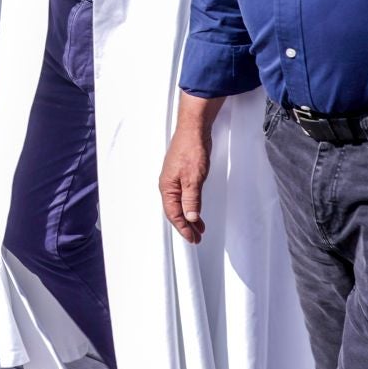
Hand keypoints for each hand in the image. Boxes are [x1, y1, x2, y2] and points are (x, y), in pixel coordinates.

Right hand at [160, 127, 211, 244]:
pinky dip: (191, 205)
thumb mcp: (193, 179)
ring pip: (180, 204)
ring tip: (199, 228)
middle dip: (186, 226)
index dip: (183, 228)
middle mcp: (168, 185)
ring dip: (189, 217)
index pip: (174, 214)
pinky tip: (197, 209)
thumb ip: (192, 200)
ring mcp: (175, 179)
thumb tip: (190, 218)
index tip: (193, 238)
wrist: (194, 129)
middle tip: (197, 237)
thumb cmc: (191, 150)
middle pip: (175, 211)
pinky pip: (184, 196)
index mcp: (167, 187)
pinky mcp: (182, 174)